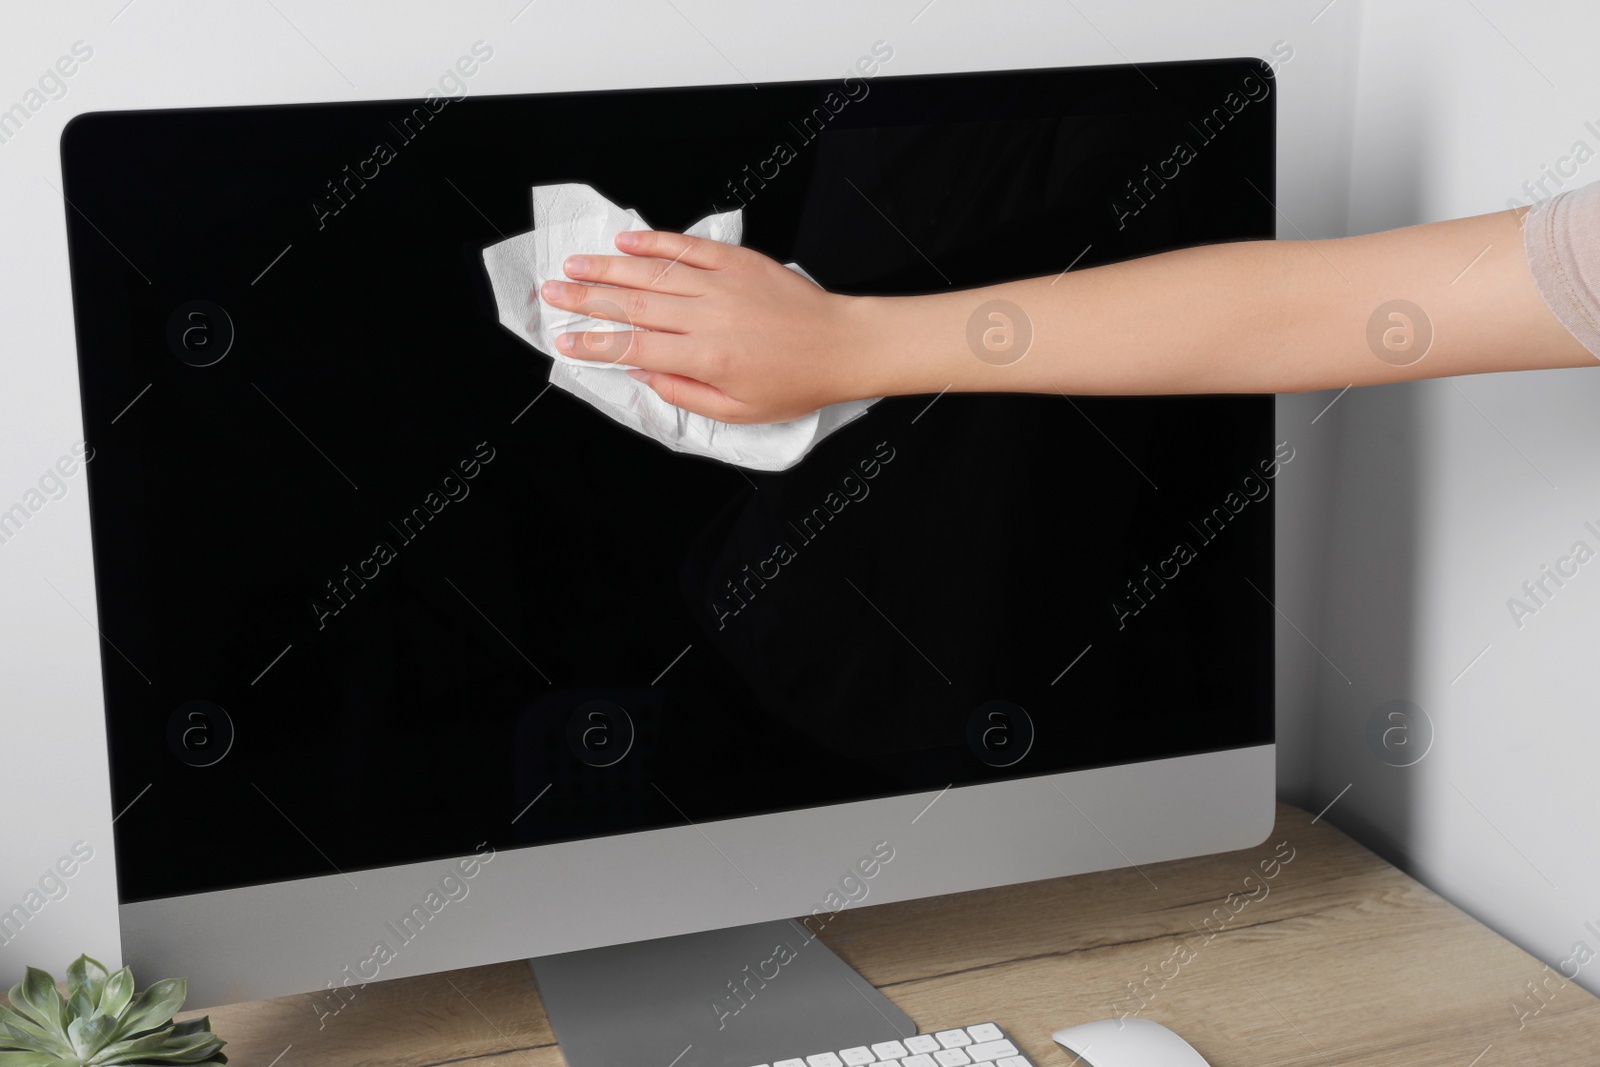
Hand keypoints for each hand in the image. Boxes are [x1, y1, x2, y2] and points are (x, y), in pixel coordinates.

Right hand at [539, 231, 875, 422]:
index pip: (633, 347)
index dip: (593, 343)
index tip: (564, 341)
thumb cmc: (794, 383)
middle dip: (585, 299)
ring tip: (573, 264)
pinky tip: (625, 242)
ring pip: (651, 273)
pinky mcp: (738, 262)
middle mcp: (707, 317)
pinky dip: (654, 243)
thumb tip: (642, 373)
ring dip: (607, 268)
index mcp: (705, 358)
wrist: (841, 345)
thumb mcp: (737, 411)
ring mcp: (721, 285)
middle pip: (631, 305)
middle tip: (551, 293)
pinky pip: (687, 248)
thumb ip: (683, 393)